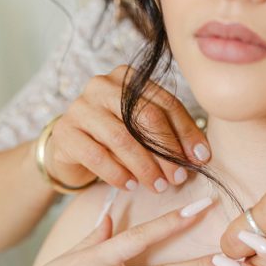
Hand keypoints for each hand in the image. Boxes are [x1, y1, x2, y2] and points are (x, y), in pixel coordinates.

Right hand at [47, 65, 209, 192]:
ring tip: (158, 186)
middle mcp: (102, 86)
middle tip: (179, 178)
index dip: (187, 133)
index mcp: (128, 79)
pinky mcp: (64, 132)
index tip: (201, 159)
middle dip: (167, 152)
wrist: (74, 149)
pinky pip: (96, 155)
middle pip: (145, 117)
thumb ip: (171, 135)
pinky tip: (130, 186)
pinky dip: (117, 173)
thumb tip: (201, 155)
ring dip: (145, 167)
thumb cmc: (119, 139)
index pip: (166, 103)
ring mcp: (80, 107)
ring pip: (122, 138)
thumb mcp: (146, 132)